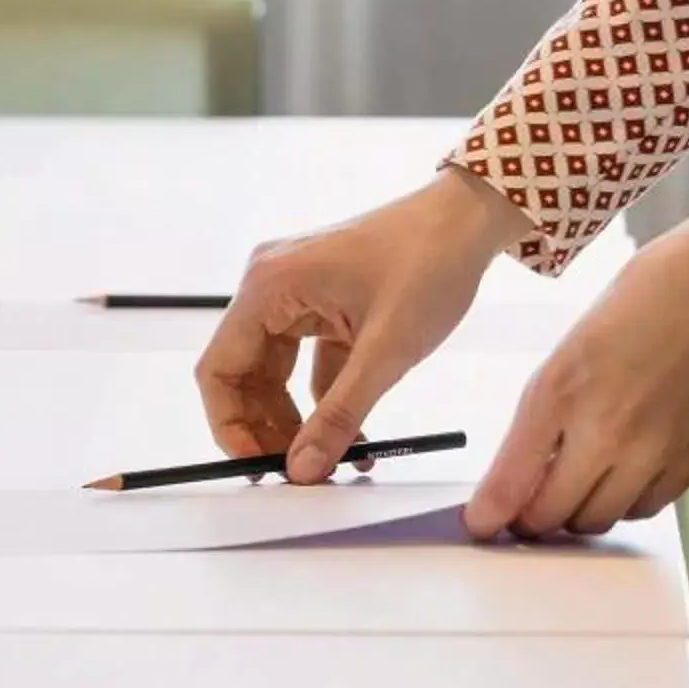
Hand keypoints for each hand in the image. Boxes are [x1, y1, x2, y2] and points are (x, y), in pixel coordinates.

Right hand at [197, 168, 527, 482]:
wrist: (470, 217)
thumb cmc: (430, 260)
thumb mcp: (385, 352)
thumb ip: (340, 415)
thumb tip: (304, 467)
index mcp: (269, 287)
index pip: (218, 370)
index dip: (228, 426)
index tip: (257, 466)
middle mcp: (270, 286)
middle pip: (243, 375)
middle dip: (266, 429)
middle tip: (297, 470)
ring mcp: (295, 293)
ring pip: (274, 374)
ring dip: (297, 420)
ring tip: (330, 458)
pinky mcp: (321, 302)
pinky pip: (305, 363)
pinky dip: (325, 399)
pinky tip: (354, 432)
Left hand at [464, 183, 688, 540]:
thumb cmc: (659, 290)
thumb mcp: (574, 343)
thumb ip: (545, 409)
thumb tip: (523, 461)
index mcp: (562, 392)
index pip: (510, 485)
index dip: (488, 514)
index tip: (481, 522)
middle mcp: (606, 431)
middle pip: (550, 516)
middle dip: (530, 516)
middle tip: (525, 504)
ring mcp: (654, 451)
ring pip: (598, 522)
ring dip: (577, 513)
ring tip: (574, 486)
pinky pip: (645, 509)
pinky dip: (625, 503)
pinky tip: (620, 476)